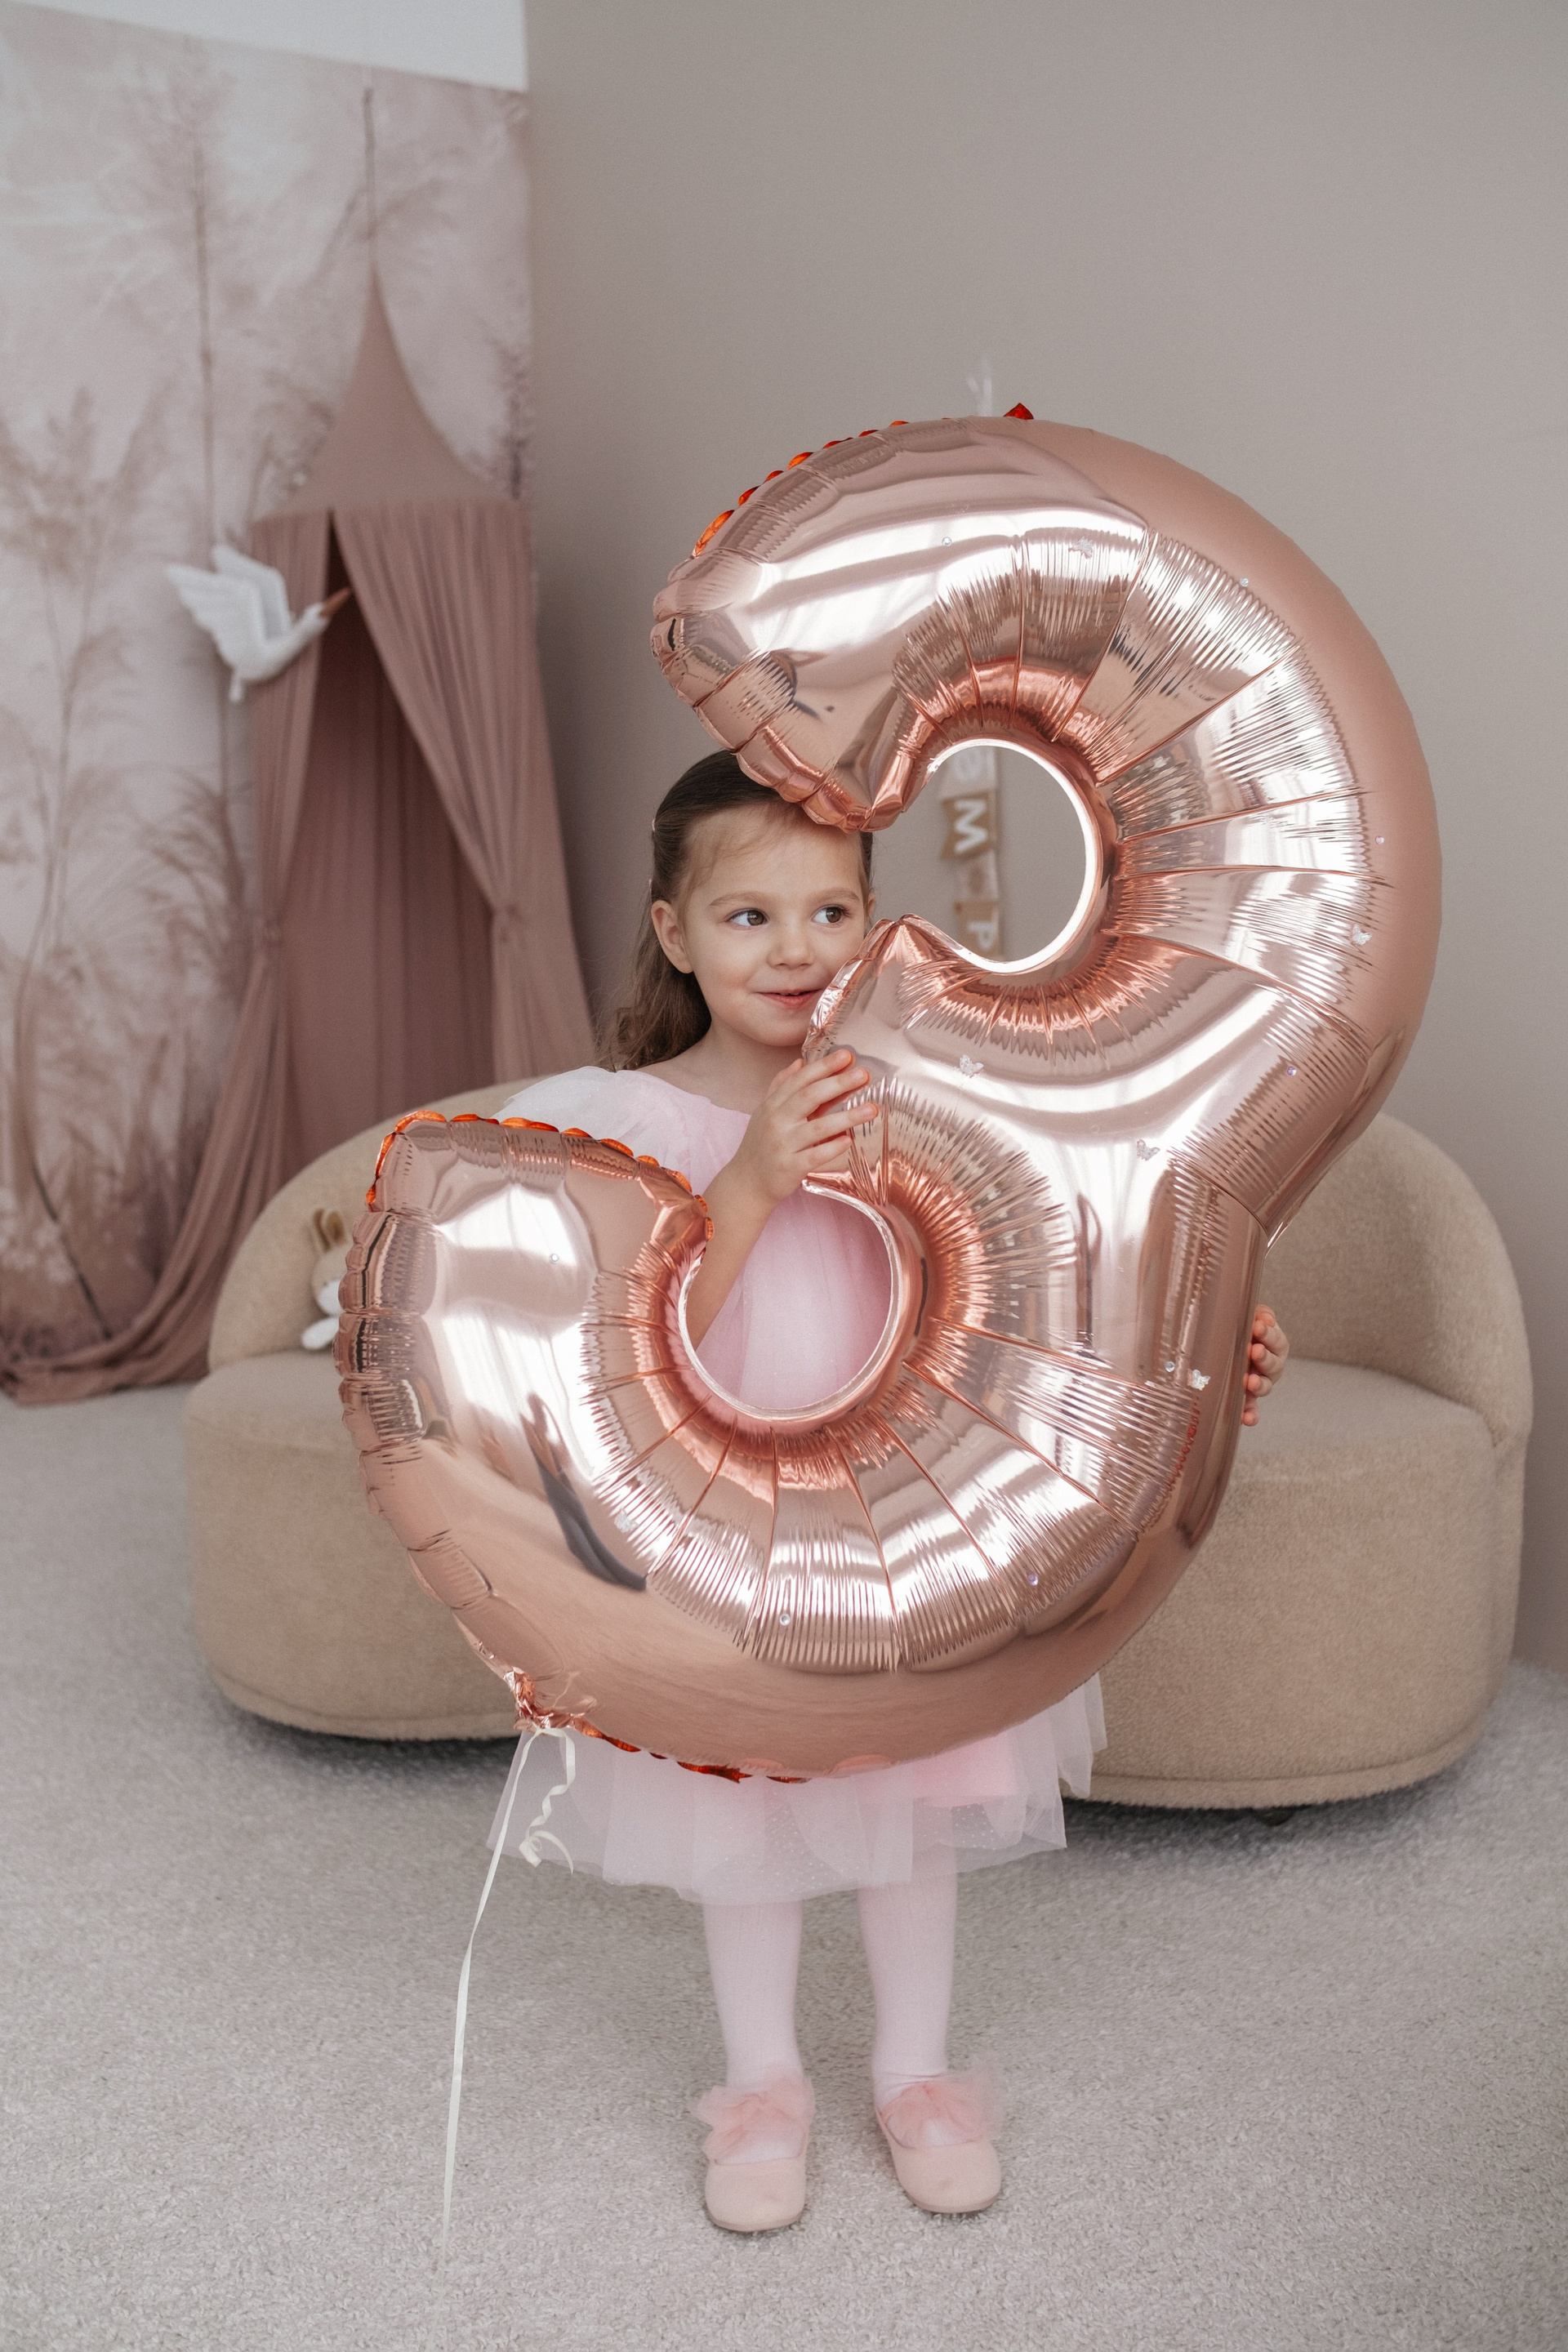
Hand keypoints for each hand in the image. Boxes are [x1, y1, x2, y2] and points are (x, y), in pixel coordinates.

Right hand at [728, 1049, 879, 1210]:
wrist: (746, 1182)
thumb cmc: (760, 1146)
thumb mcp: (765, 1112)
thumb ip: (782, 1086)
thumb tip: (799, 1062)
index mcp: (773, 1105)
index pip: (799, 1080)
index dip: (823, 1067)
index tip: (845, 1056)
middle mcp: (777, 1122)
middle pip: (809, 1097)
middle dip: (838, 1084)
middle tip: (863, 1074)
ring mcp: (783, 1145)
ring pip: (818, 1127)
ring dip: (847, 1117)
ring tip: (871, 1109)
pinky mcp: (790, 1168)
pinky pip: (815, 1156)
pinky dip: (832, 1147)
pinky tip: (849, 1140)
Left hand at [1241, 1306, 1288, 1424]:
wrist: (1225, 1345)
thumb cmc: (1242, 1328)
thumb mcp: (1251, 1316)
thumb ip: (1261, 1315)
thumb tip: (1264, 1318)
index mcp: (1274, 1345)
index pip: (1276, 1340)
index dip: (1269, 1334)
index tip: (1258, 1326)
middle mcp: (1270, 1366)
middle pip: (1273, 1364)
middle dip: (1265, 1357)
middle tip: (1255, 1351)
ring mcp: (1259, 1383)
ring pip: (1265, 1386)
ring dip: (1259, 1384)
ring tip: (1249, 1381)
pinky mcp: (1247, 1398)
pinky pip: (1252, 1409)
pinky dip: (1251, 1415)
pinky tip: (1246, 1419)